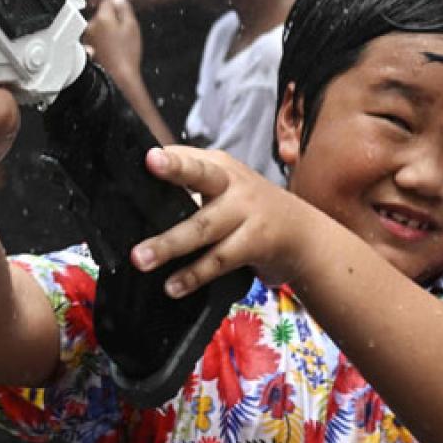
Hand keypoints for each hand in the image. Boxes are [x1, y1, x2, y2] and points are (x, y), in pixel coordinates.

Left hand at [83, 0, 142, 85]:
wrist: (117, 78)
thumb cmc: (125, 55)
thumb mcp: (132, 27)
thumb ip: (124, 9)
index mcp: (103, 18)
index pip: (107, 0)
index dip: (117, 4)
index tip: (122, 10)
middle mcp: (91, 26)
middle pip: (102, 14)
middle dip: (112, 19)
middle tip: (123, 31)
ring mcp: (87, 37)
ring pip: (98, 27)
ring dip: (106, 30)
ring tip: (118, 43)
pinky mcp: (86, 48)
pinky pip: (95, 39)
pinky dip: (102, 41)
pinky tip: (111, 49)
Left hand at [131, 147, 323, 294]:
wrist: (304, 235)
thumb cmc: (250, 211)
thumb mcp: (226, 189)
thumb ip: (191, 188)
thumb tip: (139, 201)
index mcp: (219, 166)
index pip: (186, 156)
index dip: (164, 158)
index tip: (143, 156)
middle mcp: (233, 182)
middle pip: (201, 174)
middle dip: (176, 168)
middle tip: (151, 163)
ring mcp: (247, 211)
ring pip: (203, 226)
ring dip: (170, 244)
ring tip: (141, 259)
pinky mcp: (256, 241)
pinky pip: (219, 259)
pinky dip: (194, 274)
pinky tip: (173, 286)